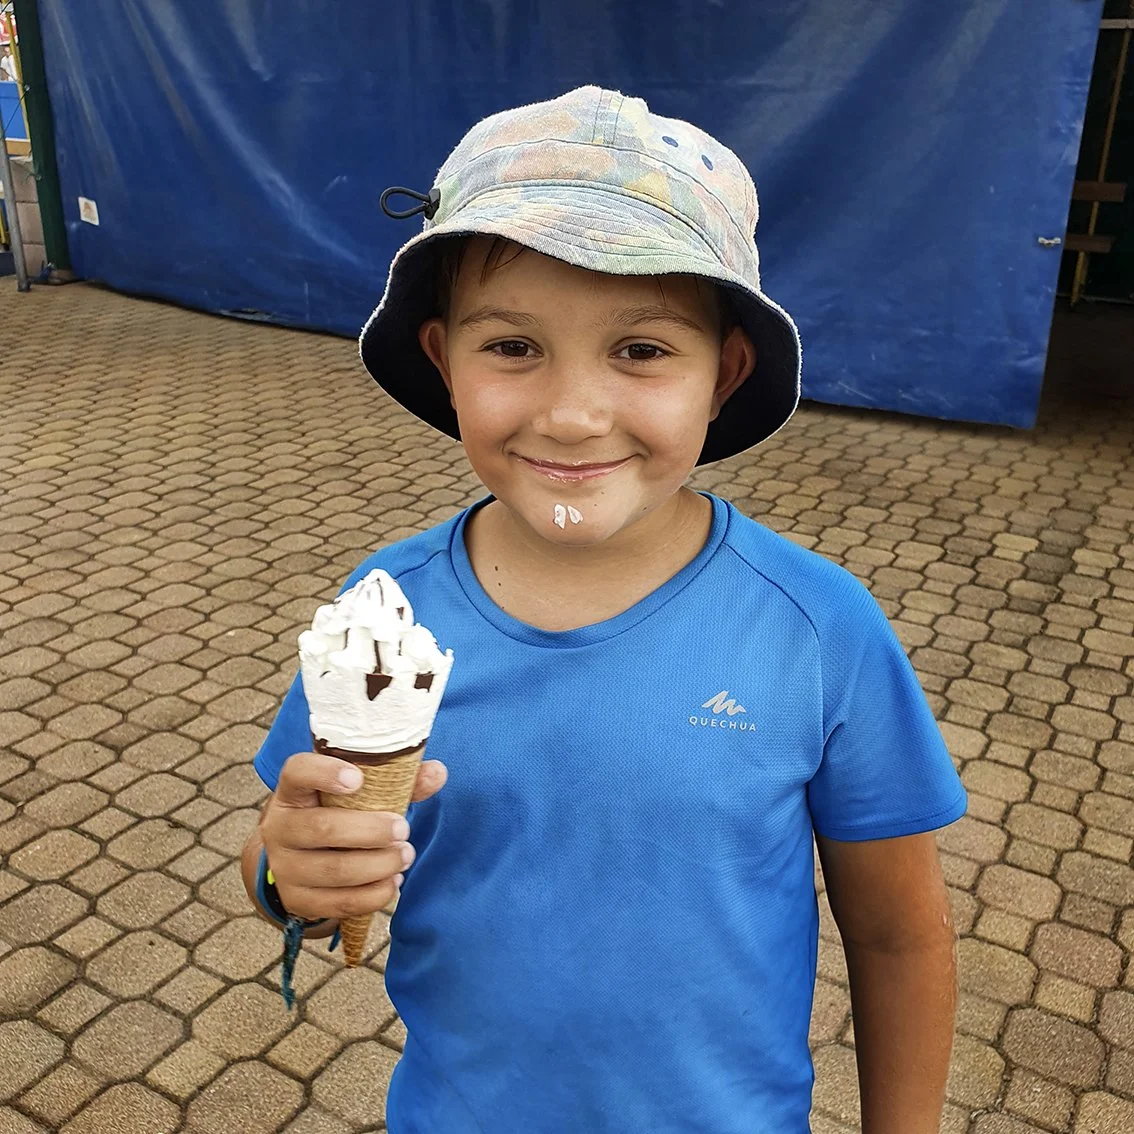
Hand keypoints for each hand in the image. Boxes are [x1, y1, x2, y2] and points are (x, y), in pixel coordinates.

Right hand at [259, 752, 446, 921]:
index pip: (297, 772)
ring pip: (334, 870)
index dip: (324, 773)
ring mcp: (284, 866)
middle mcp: (279, 827)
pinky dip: (372, 895)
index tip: (358, 779)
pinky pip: (338, 903)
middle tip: (404, 829)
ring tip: (405, 856)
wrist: (302, 855)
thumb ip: (395, 781)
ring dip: (379, 865)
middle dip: (372, 831)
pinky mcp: (296, 899)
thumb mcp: (356, 792)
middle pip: (323, 828)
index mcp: (292, 790)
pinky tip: (392, 883)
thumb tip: (437, 773)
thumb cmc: (337, 812)